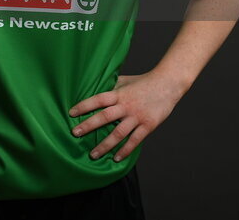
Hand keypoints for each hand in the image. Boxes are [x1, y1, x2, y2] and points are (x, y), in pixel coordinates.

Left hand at [68, 72, 182, 161]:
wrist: (168, 84)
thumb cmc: (144, 82)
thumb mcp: (126, 81)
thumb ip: (112, 86)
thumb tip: (95, 87)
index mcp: (120, 94)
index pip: (98, 99)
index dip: (84, 106)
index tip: (71, 113)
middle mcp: (126, 106)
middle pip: (104, 117)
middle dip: (88, 126)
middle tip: (74, 133)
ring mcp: (137, 116)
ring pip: (118, 133)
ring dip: (104, 145)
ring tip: (93, 154)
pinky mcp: (148, 125)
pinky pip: (135, 140)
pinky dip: (125, 150)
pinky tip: (116, 158)